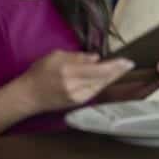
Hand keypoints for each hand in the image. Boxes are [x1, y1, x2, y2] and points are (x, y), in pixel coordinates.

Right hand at [18, 50, 134, 113]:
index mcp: (69, 71)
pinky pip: (95, 91)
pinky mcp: (77, 103)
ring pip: (101, 86)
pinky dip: (103, 84)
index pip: (99, 69)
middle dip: (118, 72)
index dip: (115, 66)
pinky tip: (109, 78)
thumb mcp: (55, 56)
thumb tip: (96, 58)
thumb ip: (77, 57)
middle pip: (103, 79)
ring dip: (112, 78)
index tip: (127, 61)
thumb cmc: (39, 72)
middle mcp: (75, 86)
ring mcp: (77, 97)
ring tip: (122, 69)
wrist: (28, 96)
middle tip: (130, 64)